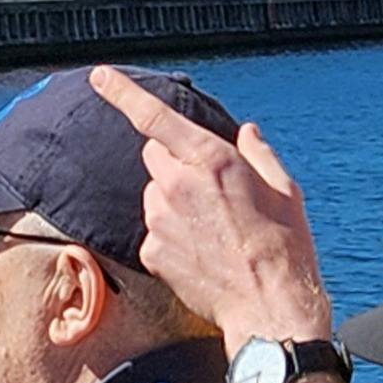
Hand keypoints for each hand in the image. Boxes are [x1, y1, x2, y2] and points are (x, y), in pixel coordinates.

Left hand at [87, 69, 336, 346]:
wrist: (269, 307)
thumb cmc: (284, 246)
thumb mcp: (284, 189)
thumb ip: (258, 154)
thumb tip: (246, 133)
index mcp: (211, 159)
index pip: (155, 116)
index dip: (122, 93)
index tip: (99, 76)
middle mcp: (177, 184)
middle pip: (155, 156)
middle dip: (175, 163)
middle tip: (210, 189)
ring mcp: (159, 219)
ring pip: (154, 194)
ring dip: (174, 201)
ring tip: (213, 229)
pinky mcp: (151, 251)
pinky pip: (155, 230)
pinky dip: (171, 236)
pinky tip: (202, 253)